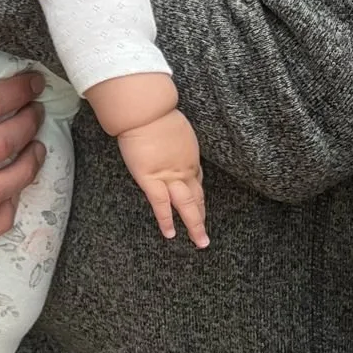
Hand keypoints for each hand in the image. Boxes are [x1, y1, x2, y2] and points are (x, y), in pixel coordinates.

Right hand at [115, 108, 208, 247]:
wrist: (146, 110)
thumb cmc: (155, 111)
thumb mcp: (173, 126)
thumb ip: (173, 139)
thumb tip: (167, 139)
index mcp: (189, 155)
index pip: (197, 180)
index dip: (199, 195)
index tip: (200, 205)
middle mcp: (184, 169)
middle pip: (197, 197)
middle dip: (202, 216)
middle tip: (206, 236)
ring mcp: (170, 175)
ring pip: (187, 205)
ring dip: (195, 224)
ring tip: (200, 242)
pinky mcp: (151, 178)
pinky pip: (161, 204)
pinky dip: (166, 220)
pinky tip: (170, 234)